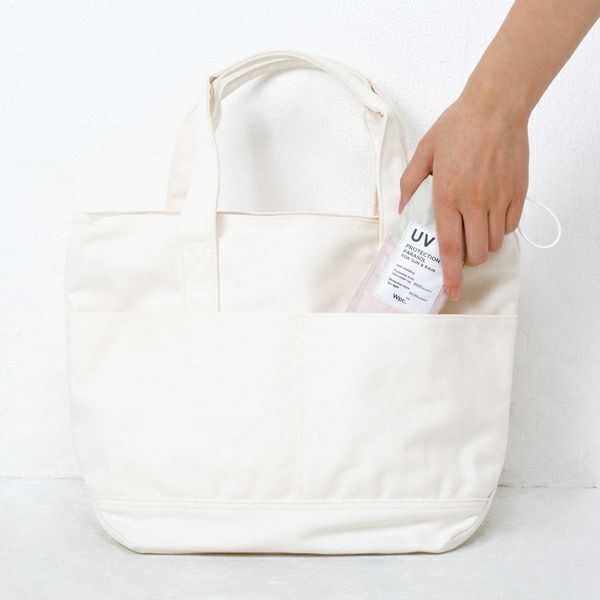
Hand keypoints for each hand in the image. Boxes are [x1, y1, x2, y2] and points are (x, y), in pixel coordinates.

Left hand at [398, 94, 528, 300]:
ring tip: (475, 228)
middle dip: (467, 259)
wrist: (496, 107)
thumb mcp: (424, 153)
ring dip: (484, 245)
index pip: (449, 247)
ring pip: (495, 242)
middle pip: (476, 252)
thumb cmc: (457, 127)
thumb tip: (404, 210)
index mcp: (447, 196)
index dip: (450, 274)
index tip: (451, 290)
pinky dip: (501, 229)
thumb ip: (410, 184)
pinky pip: (511, 226)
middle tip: (460, 248)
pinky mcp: (517, 193)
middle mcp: (474, 203)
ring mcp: (499, 199)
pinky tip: (491, 214)